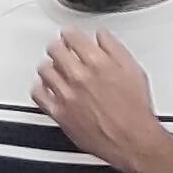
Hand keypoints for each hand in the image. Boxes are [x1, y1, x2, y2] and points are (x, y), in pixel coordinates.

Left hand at [32, 30, 172, 172]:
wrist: (131, 139)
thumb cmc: (135, 109)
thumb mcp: (133, 70)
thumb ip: (114, 49)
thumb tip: (101, 35)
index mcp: (98, 63)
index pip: (71, 36)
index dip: (69, 33)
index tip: (69, 35)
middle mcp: (79, 77)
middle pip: (54, 50)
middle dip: (58, 47)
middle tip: (61, 50)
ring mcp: (66, 95)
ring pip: (44, 69)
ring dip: (49, 66)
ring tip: (55, 68)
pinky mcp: (58, 112)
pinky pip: (38, 94)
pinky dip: (40, 87)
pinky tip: (47, 86)